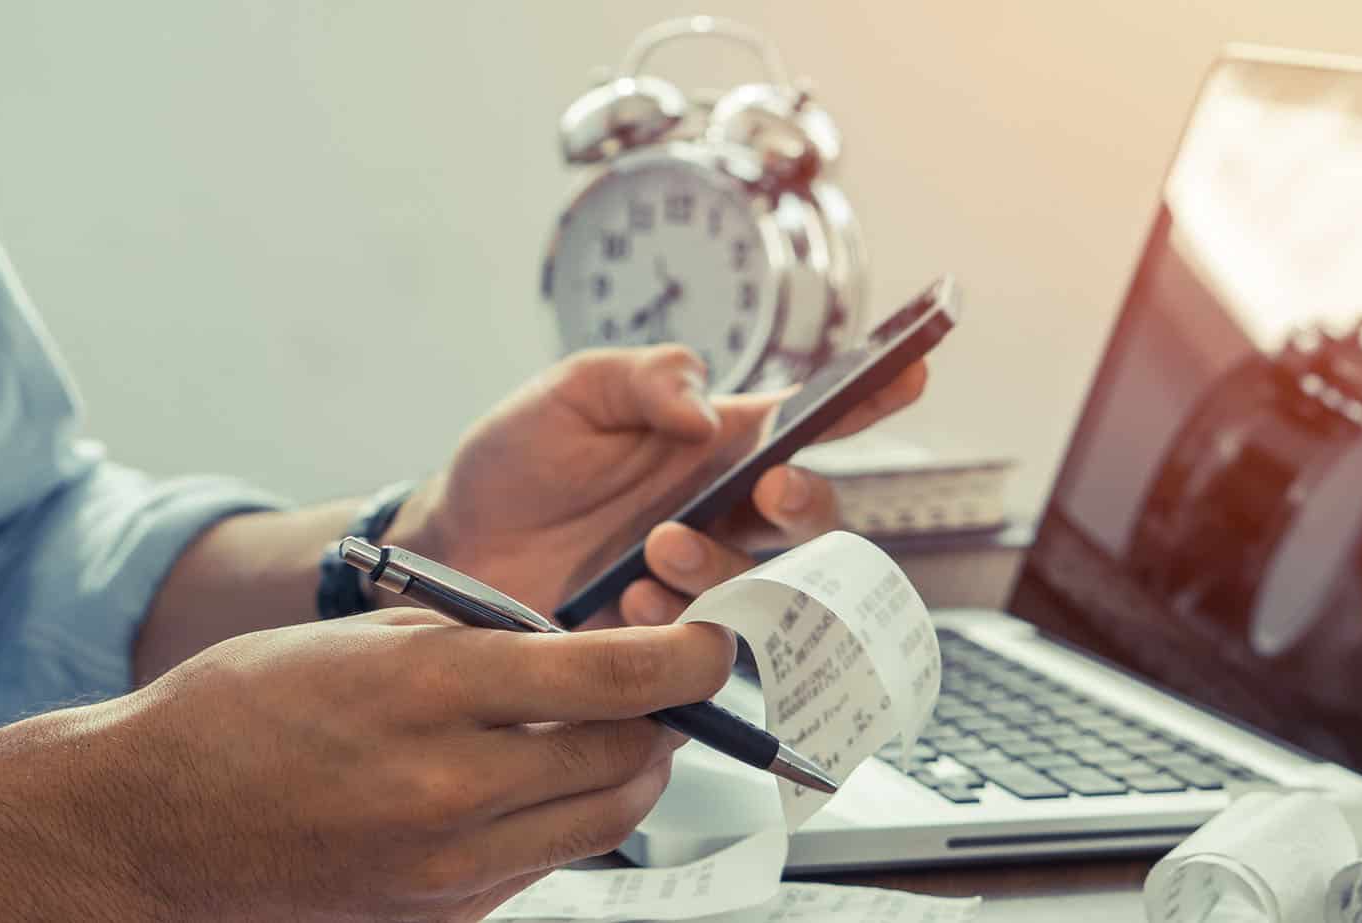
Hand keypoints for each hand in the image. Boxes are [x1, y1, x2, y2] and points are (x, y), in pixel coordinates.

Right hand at [0, 611, 734, 921]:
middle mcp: (451, 788)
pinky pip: (548, 861)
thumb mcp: (368, 637)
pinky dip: (567, 817)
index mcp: (429, 694)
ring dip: (628, 769)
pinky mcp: (447, 910)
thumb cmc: (246, 709)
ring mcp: (451, 864)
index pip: (611, 680)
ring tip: (612, 728)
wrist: (155, 820)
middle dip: (665, 716)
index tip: (716, 642)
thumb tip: (581, 648)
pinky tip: (537, 780)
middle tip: (667, 683)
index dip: (690, 659)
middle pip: (627, 758)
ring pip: (605, 820)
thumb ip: (486, 640)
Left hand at [388, 344, 926, 627]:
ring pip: (769, 586)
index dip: (870, 394)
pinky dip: (678, 622)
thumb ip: (645, 379)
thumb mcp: (573, 391)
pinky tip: (626, 601)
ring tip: (655, 548)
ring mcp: (701, 580)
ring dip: (724, 566)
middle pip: (815, 518)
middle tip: (773, 486)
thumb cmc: (516, 461)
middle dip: (811, 502)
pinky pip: (712, 646)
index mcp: (718, 444)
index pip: (811, 418)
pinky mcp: (669, 640)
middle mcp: (725, 513)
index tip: (911, 370)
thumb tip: (703, 403)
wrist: (450, 547)